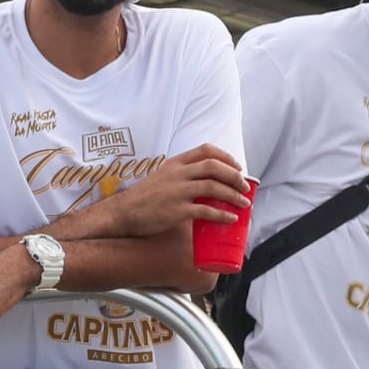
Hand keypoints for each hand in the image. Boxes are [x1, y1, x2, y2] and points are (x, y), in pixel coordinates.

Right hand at [99, 144, 248, 236]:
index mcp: (174, 164)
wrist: (122, 213)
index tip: (237, 167)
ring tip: (244, 203)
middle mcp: (177, 174)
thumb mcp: (161, 177)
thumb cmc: (143, 198)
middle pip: (214, 167)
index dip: (226, 157)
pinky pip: (206, 211)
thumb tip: (205, 183)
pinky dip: (222, 215)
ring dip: (233, 195)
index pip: (205, 150)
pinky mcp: (176, 211)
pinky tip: (231, 219)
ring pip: (213, 188)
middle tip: (245, 186)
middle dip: (234, 176)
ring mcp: (177, 192)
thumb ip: (181, 176)